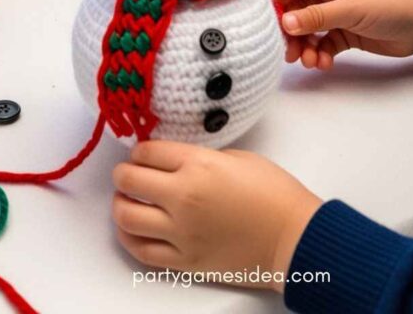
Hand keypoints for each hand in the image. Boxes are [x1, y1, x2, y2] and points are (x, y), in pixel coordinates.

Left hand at [113, 142, 320, 288]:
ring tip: (124, 200)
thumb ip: (200, 157)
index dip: (139, 150)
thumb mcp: (236, 157)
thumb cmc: (272, 191)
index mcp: (198, 165)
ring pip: (127, 217)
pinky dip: (129, 238)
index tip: (141, 153)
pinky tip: (130, 229)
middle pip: (130, 181)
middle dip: (123, 173)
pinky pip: (143, 251)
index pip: (148, 152)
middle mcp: (182, 197)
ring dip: (120, 205)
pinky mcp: (184, 261)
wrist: (292, 236)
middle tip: (126, 173)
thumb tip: (174, 161)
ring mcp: (181, 232)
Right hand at [270, 0, 412, 68]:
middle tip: (287, 51)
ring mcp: (335, 13)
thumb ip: (318, 16)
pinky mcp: (343, 33)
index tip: (268, 23)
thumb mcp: (353, 9)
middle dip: (289, 30)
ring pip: (306, 29)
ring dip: (303, 45)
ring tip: (308, 61)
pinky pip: (321, 43)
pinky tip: (323, 64)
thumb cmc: (391, 6)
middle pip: (295, 8)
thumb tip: (285, 23)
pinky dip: (318, 54)